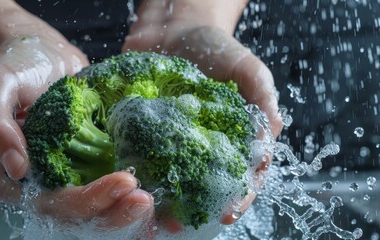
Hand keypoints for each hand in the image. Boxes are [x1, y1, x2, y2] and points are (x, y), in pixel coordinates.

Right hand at [0, 16, 154, 232]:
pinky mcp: (86, 164)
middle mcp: (39, 185)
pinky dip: (128, 196)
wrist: (42, 52)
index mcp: (11, 178)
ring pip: (96, 208)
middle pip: (79, 214)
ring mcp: (65, 176)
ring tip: (152, 200)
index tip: (124, 181)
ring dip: (124, 210)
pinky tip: (154, 192)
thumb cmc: (16, 64)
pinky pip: (107, 186)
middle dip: (114, 212)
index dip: (89, 199)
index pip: (53, 202)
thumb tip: (17, 168)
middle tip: (146, 199)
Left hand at [123, 0, 282, 226]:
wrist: (174, 28)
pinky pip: (140, 154)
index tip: (227, 213)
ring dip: (161, 197)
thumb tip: (276, 129)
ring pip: (169, 176)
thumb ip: (262, 96)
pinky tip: (127, 183)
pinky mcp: (144, 130)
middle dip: (192, 207)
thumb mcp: (247, 67)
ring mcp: (171, 139)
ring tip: (150, 212)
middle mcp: (201, 144)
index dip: (237, 196)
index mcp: (232, 137)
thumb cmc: (216, 47)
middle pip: (200, 184)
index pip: (240, 174)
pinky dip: (135, 170)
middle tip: (178, 223)